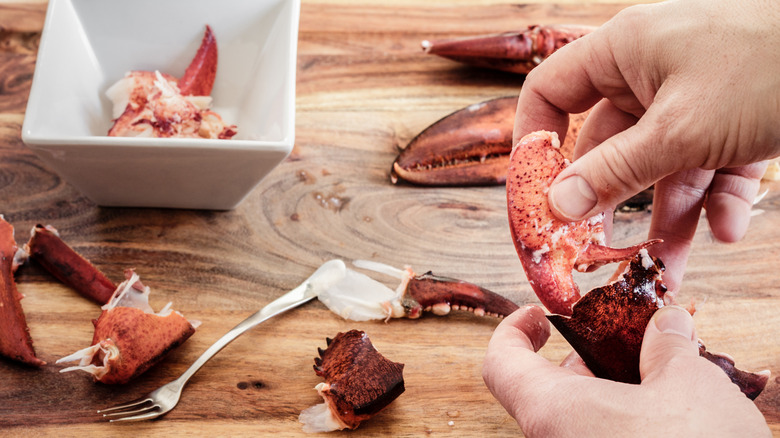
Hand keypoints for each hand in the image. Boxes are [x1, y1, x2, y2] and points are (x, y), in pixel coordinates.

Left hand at [482, 305, 769, 436]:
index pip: (501, 364)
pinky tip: (671, 418)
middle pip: (549, 390)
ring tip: (664, 380)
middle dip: (588, 363)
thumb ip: (667, 346)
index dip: (513, 331)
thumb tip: (666, 324)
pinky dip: (624, 424)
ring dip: (613, 395)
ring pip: (580, 420)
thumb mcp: (689, 382)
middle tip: (629, 346)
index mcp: (554, 411)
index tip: (540, 316)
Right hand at [512, 0, 779, 291]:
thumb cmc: (771, 65)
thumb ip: (615, 171)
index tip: (536, 195)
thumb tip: (558, 206)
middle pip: (608, 143)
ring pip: (661, 164)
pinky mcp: (734, 118)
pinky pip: (710, 164)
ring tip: (665, 267)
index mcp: (624, 53)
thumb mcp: (681, 129)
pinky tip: (727, 230)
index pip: (551, 92)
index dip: (536, 142)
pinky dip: (716, 198)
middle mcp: (651, 72)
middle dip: (610, 201)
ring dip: (666, 215)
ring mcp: (694, 96)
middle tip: (595, 250)